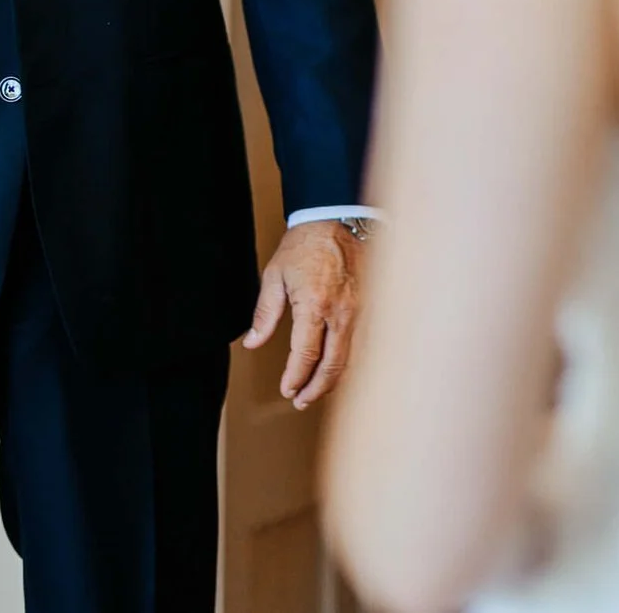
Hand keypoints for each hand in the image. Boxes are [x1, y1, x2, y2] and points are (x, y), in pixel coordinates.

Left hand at [241, 219, 361, 409]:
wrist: (336, 218)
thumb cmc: (304, 245)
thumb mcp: (274, 276)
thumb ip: (264, 314)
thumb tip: (253, 341)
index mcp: (314, 305)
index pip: (306, 355)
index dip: (295, 378)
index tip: (286, 389)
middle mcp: (340, 311)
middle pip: (333, 364)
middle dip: (316, 388)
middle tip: (301, 401)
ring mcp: (358, 310)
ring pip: (349, 357)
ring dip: (332, 378)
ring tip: (315, 390)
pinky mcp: (366, 306)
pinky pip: (357, 342)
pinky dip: (344, 360)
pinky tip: (333, 367)